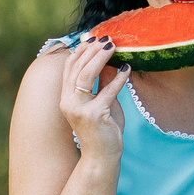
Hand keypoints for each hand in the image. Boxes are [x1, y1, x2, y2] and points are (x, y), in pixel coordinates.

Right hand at [57, 36, 129, 157]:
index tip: (94, 37)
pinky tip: (127, 69)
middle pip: (77, 67)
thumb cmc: (103, 129)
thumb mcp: (101, 101)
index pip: (69, 67)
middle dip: (92, 49)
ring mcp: (79, 109)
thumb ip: (102, 82)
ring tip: (114, 46)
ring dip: (101, 58)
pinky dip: (118, 79)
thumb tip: (109, 59)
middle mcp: (68, 102)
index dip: (81, 50)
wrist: (102, 157)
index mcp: (66, 97)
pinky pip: (107, 91)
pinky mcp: (94, 116)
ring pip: (86, 75)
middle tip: (107, 38)